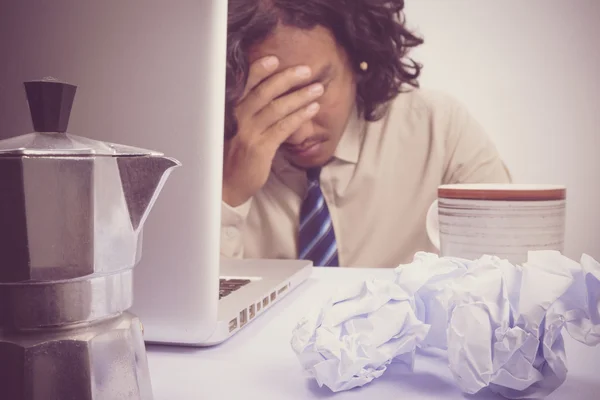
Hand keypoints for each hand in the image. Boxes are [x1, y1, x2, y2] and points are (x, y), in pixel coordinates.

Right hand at [222, 56, 323, 206]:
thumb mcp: (238, 129)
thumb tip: (274, 94)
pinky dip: (299, 116)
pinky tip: (312, 109)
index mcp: (232, 110)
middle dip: (287, 78)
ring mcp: (249, 133)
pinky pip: (283, 127)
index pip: (245, 85)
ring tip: (318, 89)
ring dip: (299, 96)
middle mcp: (238, 118)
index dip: (259, 70)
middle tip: (306, 70)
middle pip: (264, 92)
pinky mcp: (260, 148)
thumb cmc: (235, 154)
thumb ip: (250, 112)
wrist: (227, 184)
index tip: (275, 59)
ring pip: (277, 108)